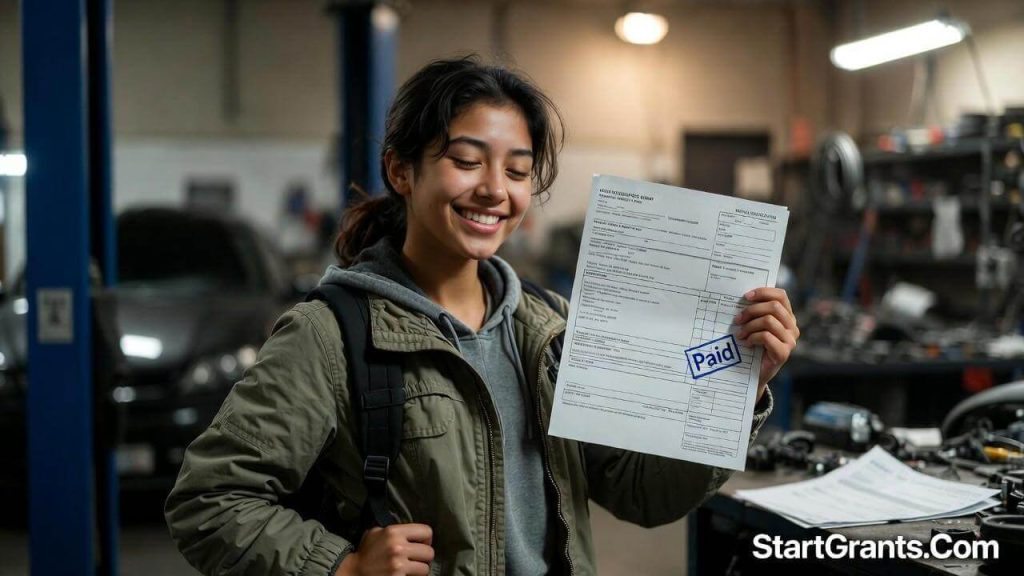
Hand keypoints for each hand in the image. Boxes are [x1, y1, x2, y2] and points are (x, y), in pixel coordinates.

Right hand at [336, 523, 434, 575]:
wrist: (354, 572)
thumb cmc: (366, 553)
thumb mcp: (376, 532)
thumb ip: (394, 529)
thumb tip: (411, 530)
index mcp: (394, 532)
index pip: (426, 531)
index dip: (426, 539)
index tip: (421, 545)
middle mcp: (398, 547)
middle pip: (429, 552)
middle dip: (424, 557)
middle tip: (416, 560)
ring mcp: (398, 564)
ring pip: (426, 568)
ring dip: (419, 570)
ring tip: (410, 569)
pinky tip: (404, 575)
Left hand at [734, 287, 799, 401]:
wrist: (754, 374)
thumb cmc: (753, 346)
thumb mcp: (755, 325)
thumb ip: (754, 312)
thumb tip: (741, 298)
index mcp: (786, 316)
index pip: (781, 295)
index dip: (763, 292)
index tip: (745, 296)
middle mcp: (792, 327)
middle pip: (774, 307)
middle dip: (751, 310)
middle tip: (737, 320)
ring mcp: (790, 340)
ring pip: (769, 320)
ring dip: (749, 326)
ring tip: (740, 334)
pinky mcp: (784, 353)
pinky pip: (766, 336)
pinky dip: (752, 338)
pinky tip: (746, 343)